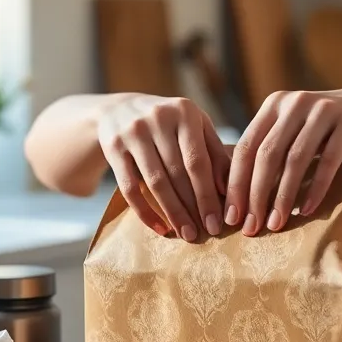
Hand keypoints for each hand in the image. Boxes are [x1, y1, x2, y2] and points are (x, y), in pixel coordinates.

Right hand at [95, 94, 230, 240]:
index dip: (208, 194)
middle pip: (177, 173)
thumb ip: (214, 152)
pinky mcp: (113, 147)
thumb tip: (228, 189)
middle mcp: (157, 118)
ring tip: (185, 234)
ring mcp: (133, 132)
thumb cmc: (169, 122)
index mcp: (184, 111)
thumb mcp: (195, 125)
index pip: (198, 161)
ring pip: (155, 182)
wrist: (120, 107)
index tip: (218, 222)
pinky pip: (129, 188)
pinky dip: (145, 212)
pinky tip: (160, 228)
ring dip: (172, 213)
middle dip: (192, 207)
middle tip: (204, 233)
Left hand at [224, 86, 341, 235]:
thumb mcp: (295, 129)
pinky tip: (306, 210)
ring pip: (295, 158)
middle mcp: (295, 102)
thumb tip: (236, 196)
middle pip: (267, 154)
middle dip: (255, 195)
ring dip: (283, 196)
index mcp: (274, 105)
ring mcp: (323, 109)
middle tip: (251, 227)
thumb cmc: (327, 129)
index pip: (246, 147)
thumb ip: (269, 148)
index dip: (236, 183)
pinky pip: (329, 160)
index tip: (231, 216)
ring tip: (277, 224)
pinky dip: (316, 188)